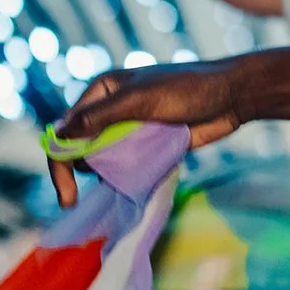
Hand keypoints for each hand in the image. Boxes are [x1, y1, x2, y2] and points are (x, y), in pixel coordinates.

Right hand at [47, 60, 242, 206]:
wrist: (231, 96)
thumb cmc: (186, 89)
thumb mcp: (140, 99)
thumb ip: (100, 117)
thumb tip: (58, 136)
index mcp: (102, 91)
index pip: (67, 129)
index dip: (60, 161)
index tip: (66, 195)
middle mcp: (111, 109)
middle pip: (80, 147)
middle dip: (79, 172)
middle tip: (76, 201)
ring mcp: (130, 129)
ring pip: (103, 159)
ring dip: (104, 175)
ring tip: (115, 186)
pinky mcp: (148, 145)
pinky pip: (126, 166)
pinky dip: (123, 178)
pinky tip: (127, 189)